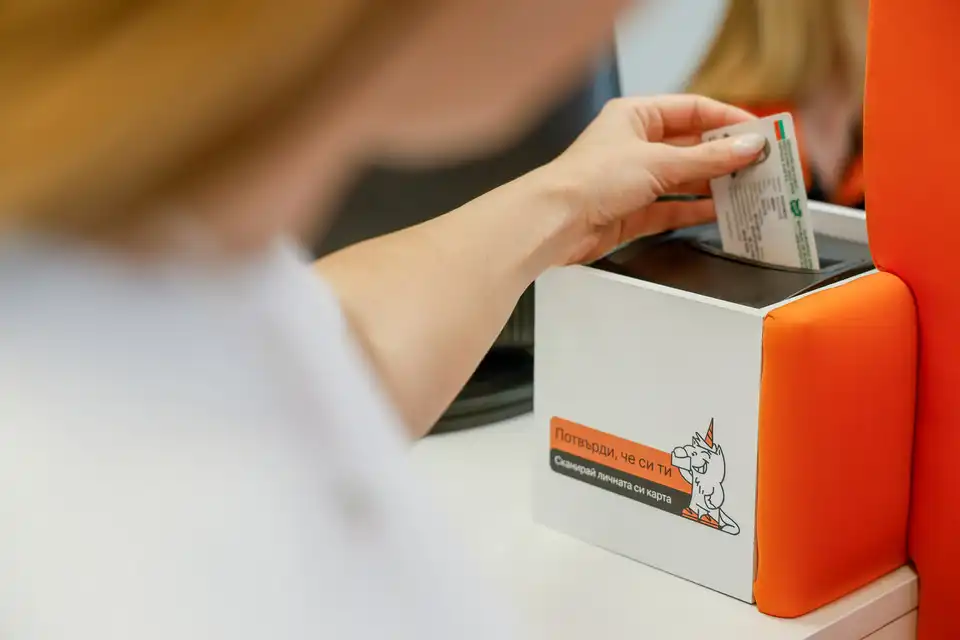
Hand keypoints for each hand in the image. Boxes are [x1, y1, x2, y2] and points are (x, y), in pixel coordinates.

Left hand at [540, 95, 765, 263]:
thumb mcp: (658, 162)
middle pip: (690, 146)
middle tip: (760, 163)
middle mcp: (634, 145)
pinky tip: (721, 211)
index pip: (691, 110)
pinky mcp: (632, 213)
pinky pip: (672, 208)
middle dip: (724, 155)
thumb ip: (707, 158)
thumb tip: (746, 147)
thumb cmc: (589, 180)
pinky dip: (695, 210)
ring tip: (748, 188)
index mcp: (635, 116)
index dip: (727, 119)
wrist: (555, 223)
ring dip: (714, 185)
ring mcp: (634, 180)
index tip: (758, 131)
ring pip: (684, 179)